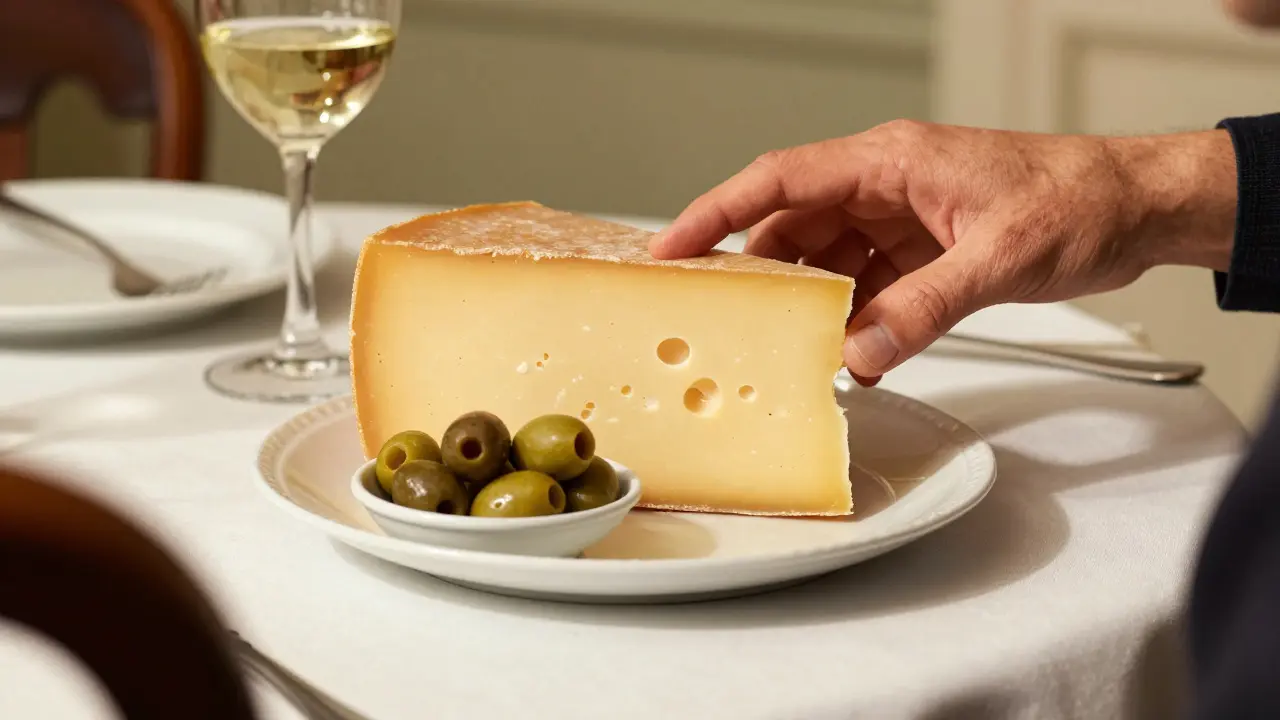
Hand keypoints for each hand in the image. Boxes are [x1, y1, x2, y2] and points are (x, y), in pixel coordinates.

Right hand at [649, 120, 1235, 383]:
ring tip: (796, 353)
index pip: (780, 181)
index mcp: (890, 162)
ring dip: (813, 311)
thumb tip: (860, 354)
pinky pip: (867, 291)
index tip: (671, 249)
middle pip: (793, 230)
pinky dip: (857, 325)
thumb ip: (925, 308)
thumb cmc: (1079, 201)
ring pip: (826, 265)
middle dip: (761, 278)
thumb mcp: (1000, 256)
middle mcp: (885, 187)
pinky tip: (858, 359)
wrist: (1137, 209)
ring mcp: (901, 221)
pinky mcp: (922, 253)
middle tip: (729, 324)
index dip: (716, 213)